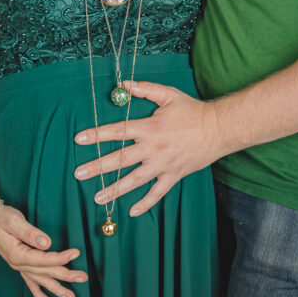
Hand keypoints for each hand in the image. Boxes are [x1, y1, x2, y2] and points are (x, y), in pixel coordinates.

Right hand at [0, 200, 87, 296]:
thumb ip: (30, 233)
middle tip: (83, 278)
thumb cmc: (1, 217)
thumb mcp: (14, 221)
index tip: (76, 253)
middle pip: (46, 272)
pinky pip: (30, 281)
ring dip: (56, 288)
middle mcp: (18, 264)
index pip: (44, 260)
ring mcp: (18, 266)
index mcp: (17, 254)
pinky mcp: (19, 264)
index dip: (61, 258)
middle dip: (65, 276)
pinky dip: (38, 292)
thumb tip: (47, 243)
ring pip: (40, 280)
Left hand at [74, 80, 219, 214]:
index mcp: (149, 128)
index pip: (117, 131)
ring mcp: (163, 165)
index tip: (79, 139)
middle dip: (98, 167)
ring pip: (135, 180)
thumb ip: (145, 90)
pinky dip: (146, 203)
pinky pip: (158, 193)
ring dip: (115, 189)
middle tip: (79, 174)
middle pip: (120, 159)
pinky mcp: (174, 175)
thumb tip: (123, 85)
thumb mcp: (168, 95)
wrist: (218, 129)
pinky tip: (132, 211)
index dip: (97, 135)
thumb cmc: (193, 111)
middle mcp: (153, 148)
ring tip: (98, 197)